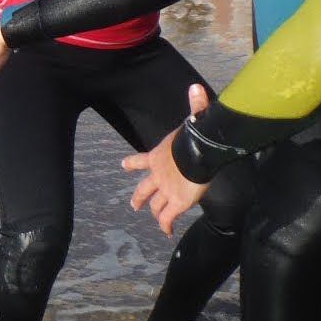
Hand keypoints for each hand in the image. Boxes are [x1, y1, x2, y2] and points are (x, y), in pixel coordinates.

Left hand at [123, 84, 211, 236]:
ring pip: (155, 206)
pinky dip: (166, 226)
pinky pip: (168, 218)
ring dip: (154, 213)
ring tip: (155, 220)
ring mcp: (166, 191)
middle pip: (144, 189)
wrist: (196, 153)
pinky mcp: (177, 203)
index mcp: (157, 157)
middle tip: (134, 205)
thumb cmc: (194, 136)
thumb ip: (196, 107)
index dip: (132, 164)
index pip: (140, 161)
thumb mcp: (193, 121)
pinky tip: (166, 232)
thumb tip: (196, 87)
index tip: (124, 166)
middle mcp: (158, 176)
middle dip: (139, 197)